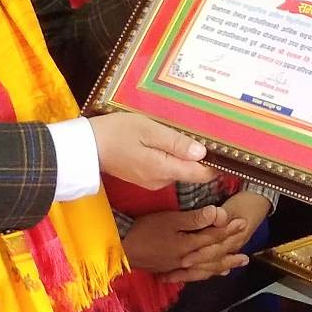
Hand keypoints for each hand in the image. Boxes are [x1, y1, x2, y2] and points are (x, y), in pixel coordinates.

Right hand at [88, 112, 215, 189]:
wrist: (84, 148)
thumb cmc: (115, 132)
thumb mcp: (147, 129)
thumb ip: (175, 142)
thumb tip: (202, 153)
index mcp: (164, 169)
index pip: (200, 174)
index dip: (215, 165)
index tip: (226, 152)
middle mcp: (160, 181)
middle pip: (191, 173)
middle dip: (201, 159)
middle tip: (210, 137)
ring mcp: (151, 182)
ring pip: (178, 171)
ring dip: (185, 157)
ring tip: (189, 137)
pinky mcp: (143, 178)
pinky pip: (166, 170)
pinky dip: (171, 159)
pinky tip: (168, 144)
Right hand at [122, 205, 251, 281]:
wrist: (121, 249)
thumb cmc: (144, 231)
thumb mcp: (170, 220)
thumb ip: (194, 219)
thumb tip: (218, 213)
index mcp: (189, 246)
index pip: (214, 237)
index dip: (229, 230)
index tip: (242, 223)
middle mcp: (188, 260)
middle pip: (213, 255)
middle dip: (230, 250)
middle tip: (247, 252)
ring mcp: (179, 267)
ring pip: (206, 268)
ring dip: (222, 265)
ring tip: (236, 265)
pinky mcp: (170, 270)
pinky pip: (193, 275)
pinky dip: (205, 274)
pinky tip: (211, 274)